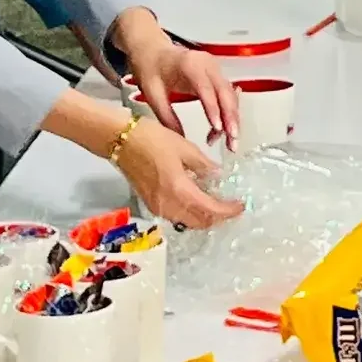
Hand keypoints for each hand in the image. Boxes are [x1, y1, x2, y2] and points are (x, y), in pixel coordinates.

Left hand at [113, 8, 238, 149]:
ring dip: (232, 119)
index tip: (218, 128)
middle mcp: (206, 64)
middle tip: (232, 141)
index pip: (206, 89)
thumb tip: (180, 140)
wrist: (152, 50)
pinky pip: (227, 95)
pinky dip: (227, 113)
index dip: (213, 109)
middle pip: (225, 93)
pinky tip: (223, 130)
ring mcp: (214, 69)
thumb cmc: (150, 66)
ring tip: (229, 142)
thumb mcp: (153, 93)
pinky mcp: (216, 75)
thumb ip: (166, 117)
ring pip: (230, 96)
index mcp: (189, 64)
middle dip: (231, 119)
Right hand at [115, 117, 243, 229]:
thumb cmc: (151, 139)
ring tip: (217, 202)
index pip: (211, 210)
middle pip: (200, 222)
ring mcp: (158, 207)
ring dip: (204, 216)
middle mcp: (169, 205)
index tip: (240, 206)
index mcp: (180, 190)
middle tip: (231, 207)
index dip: (228, 211)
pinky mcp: (151, 204)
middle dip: (218, 217)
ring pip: (187, 221)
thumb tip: (219, 176)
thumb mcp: (186, 148)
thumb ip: (205, 166)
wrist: (120, 140)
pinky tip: (197, 199)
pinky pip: (176, 216)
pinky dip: (190, 212)